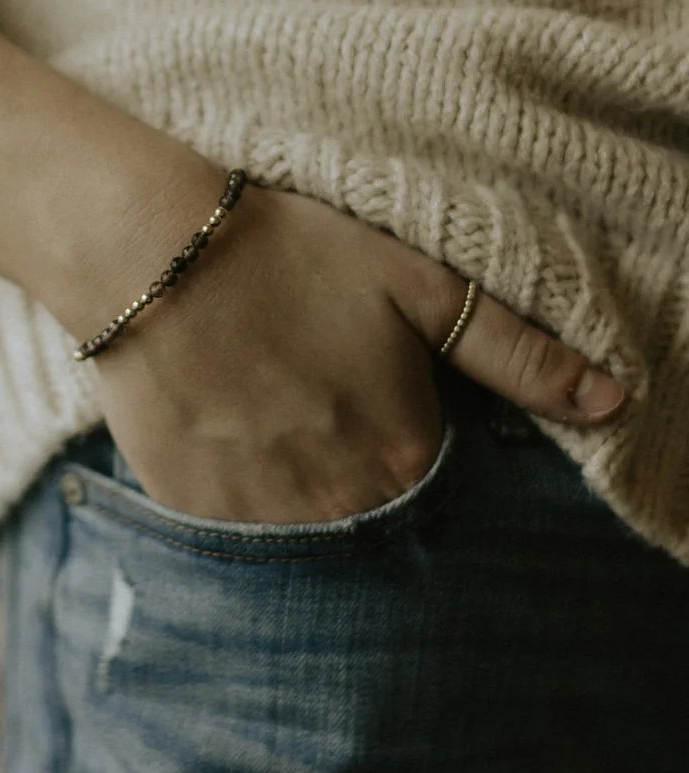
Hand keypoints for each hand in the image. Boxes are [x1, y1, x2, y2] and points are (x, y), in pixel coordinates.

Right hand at [76, 175, 627, 524]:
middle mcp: (340, 506)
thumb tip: (615, 402)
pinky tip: (217, 413)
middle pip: (365, 505)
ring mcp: (261, 518)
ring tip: (260, 395)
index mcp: (405, 456)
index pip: (430, 473)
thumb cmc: (295, 253)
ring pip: (297, 517)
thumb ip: (519, 353)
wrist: (157, 251)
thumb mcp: (421, 284)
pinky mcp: (191, 511)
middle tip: (308, 382)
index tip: (366, 377)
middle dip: (348, 456)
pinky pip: (228, 521)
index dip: (401, 420)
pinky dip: (230, 479)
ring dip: (291, 473)